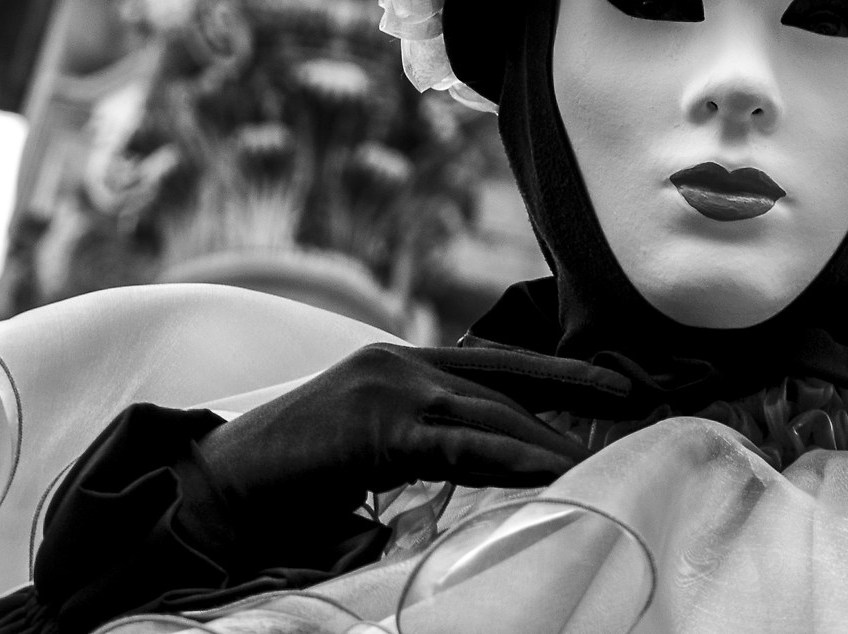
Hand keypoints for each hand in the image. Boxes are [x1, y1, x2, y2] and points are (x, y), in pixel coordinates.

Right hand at [180, 343, 633, 550]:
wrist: (218, 486)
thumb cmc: (295, 475)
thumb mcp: (373, 443)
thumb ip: (426, 436)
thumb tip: (490, 452)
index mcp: (403, 361)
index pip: (498, 363)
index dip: (559, 372)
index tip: (614, 384)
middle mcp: (401, 361)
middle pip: (504, 386)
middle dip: (568, 404)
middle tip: (629, 417)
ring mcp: (388, 386)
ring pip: (488, 413)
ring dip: (546, 439)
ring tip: (597, 457)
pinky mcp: (377, 425)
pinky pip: (458, 443)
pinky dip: (508, 456)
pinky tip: (548, 469)